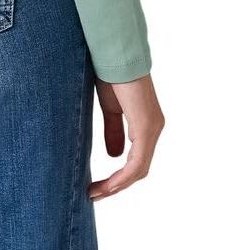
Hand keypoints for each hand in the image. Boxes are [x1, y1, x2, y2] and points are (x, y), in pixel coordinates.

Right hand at [87, 73, 163, 200]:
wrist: (113, 55)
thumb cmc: (111, 74)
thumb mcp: (110, 109)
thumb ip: (113, 132)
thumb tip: (114, 156)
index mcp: (146, 124)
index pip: (137, 160)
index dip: (119, 177)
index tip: (97, 186)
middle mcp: (154, 128)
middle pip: (139, 170)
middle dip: (116, 186)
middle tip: (94, 194)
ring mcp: (152, 128)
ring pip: (138, 170)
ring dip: (117, 185)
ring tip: (96, 193)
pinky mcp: (146, 127)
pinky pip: (137, 163)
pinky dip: (122, 177)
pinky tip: (108, 185)